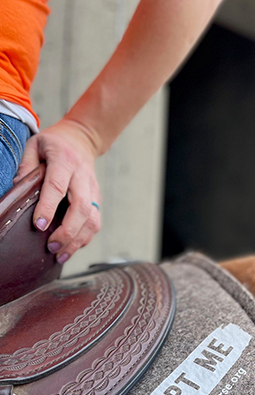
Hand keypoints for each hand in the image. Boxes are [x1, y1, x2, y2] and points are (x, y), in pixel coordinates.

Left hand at [15, 119, 102, 263]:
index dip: (49, 208)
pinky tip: (72, 247)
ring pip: (93, 219)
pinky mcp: (97, 199)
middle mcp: (82, 176)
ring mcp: (93, 189)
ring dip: (79, 240)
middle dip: (68, 231)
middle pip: (81, 208)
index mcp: (64, 161)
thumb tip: (17, 192)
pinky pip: (96, 222)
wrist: (82, 139)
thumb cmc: (53, 144)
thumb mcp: (33, 146)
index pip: (58, 187)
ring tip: (62, 254)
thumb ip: (25, 166)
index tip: (39, 225)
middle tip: (52, 247)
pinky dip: (85, 238)